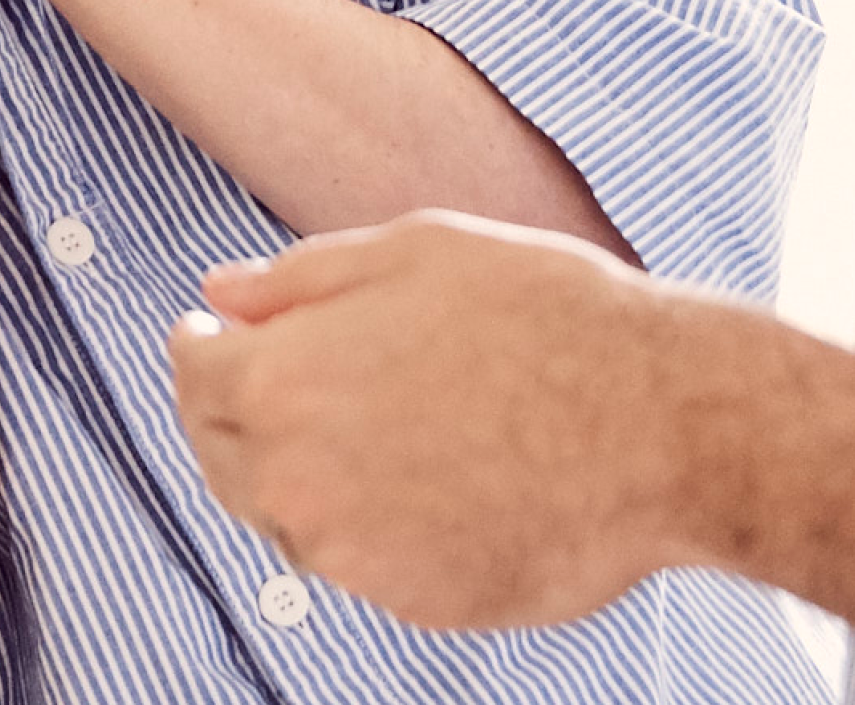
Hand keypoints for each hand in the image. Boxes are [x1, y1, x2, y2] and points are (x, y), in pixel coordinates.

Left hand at [168, 212, 708, 627]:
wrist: (661, 424)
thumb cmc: (549, 317)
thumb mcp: (416, 251)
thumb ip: (299, 277)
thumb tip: (221, 294)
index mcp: (282, 384)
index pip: (193, 373)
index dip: (202, 343)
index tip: (216, 332)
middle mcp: (297, 483)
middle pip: (225, 452)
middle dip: (240, 409)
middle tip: (288, 372)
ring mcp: (353, 556)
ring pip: (291, 513)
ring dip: (308, 467)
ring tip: (383, 417)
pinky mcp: (412, 602)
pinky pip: (362, 557)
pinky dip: (374, 517)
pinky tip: (436, 470)